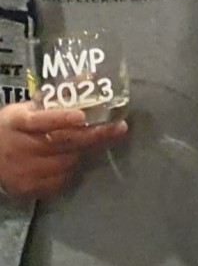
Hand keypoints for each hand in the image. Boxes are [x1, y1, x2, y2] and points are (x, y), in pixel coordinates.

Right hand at [0, 102, 125, 198]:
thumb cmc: (12, 130)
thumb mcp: (25, 111)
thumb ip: (55, 98)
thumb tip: (90, 77)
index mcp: (16, 122)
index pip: (37, 121)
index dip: (59, 118)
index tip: (81, 116)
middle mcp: (19, 147)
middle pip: (61, 142)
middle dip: (93, 135)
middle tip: (118, 128)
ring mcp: (23, 170)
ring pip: (67, 162)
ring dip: (85, 152)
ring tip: (93, 143)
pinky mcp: (29, 188)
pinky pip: (63, 180)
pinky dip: (73, 170)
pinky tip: (73, 160)